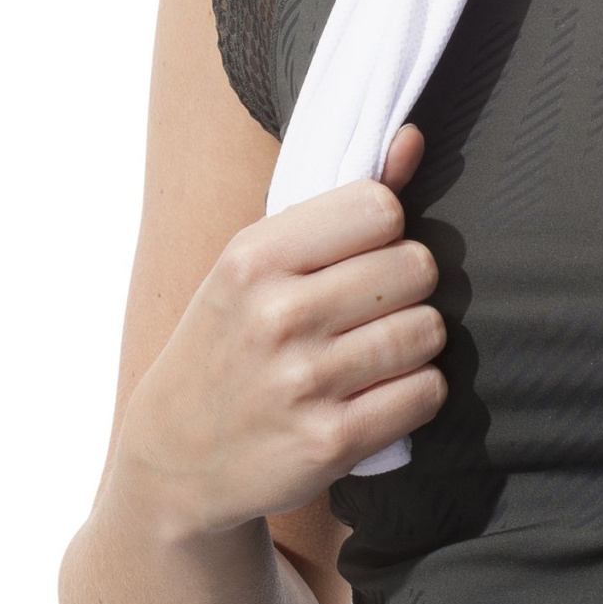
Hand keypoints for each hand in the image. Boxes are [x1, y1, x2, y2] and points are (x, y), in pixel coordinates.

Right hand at [119, 122, 447, 536]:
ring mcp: (304, 381)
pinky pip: (426, 392)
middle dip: (407, 288)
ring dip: (416, 342)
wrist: (172, 464)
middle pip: (418, 266)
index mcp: (254, 258)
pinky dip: (416, 393)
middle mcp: (278, 315)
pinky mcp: (331, 441)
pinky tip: (377, 397)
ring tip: (373, 355)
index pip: (381, 208)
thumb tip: (413, 139)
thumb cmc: (229, 344)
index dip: (385, 234)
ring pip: (429, 329)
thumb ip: (342, 204)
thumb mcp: (257, 266)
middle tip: (371, 312)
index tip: (358, 260)